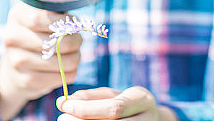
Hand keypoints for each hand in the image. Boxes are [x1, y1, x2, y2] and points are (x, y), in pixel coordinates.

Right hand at [0, 3, 82, 119]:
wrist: (17, 65)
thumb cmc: (40, 33)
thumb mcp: (45, 15)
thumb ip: (58, 12)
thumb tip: (76, 22)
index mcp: (17, 15)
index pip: (39, 18)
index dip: (62, 21)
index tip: (72, 23)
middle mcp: (11, 38)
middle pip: (53, 41)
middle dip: (74, 41)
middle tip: (78, 41)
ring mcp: (16, 61)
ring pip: (60, 61)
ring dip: (75, 58)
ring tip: (74, 54)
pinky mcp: (25, 81)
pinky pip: (58, 78)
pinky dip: (70, 73)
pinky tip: (67, 68)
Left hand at [56, 87, 177, 119]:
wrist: (152, 119)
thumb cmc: (127, 104)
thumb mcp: (113, 94)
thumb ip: (91, 97)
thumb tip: (65, 101)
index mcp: (142, 100)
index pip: (113, 108)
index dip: (86, 108)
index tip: (64, 105)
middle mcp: (147, 118)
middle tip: (62, 118)